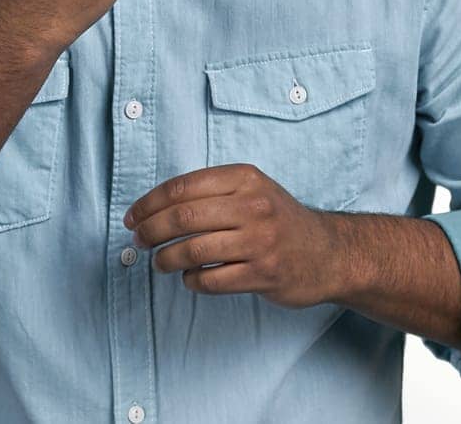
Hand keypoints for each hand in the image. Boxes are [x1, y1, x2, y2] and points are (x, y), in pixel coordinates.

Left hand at [123, 164, 339, 309]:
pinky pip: (211, 281)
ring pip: (192, 252)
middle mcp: (253, 206)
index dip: (148, 203)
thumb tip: (153, 206)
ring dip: (166, 260)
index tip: (132, 217)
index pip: (182, 187)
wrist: (328, 253)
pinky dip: (191, 282)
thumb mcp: (251, 190)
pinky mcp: (263, 274)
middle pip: (182, 218)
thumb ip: (210, 191)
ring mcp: (260, 242)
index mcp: (245, 178)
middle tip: (139, 241)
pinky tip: (190, 279)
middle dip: (150, 231)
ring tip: (160, 263)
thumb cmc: (278, 220)